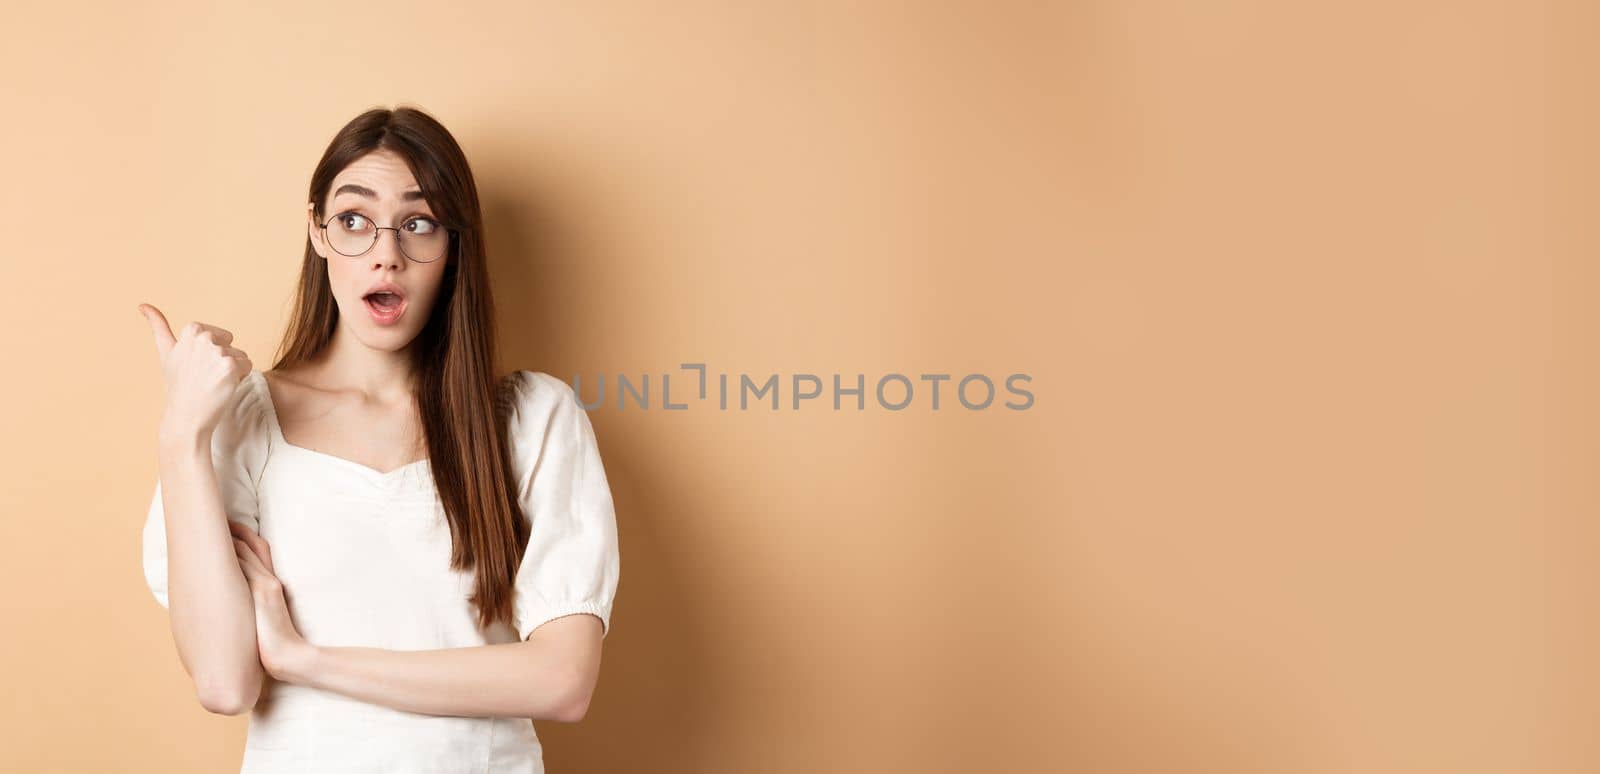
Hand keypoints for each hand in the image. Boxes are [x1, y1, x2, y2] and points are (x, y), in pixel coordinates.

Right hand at [137, 302, 252, 440]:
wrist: (186, 416)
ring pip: (240, 356)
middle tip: (204, 376)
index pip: (220, 336)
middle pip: (231, 344)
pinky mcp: (230, 366)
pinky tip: (222, 387)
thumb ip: (158, 327)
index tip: (196, 366)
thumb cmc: (178, 386)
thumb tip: (142, 304)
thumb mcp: (166, 352)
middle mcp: (204, 337)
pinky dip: (240, 378)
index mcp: (192, 329)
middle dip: (222, 360)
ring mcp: (217, 351)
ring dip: (231, 370)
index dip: (212, 353)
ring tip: (212, 383)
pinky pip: (248, 366)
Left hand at [230, 520, 316, 683]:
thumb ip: (257, 608)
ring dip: (228, 537)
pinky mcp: (262, 592)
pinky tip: (214, 545)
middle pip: (252, 545)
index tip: (230, 528)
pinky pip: (242, 565)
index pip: (259, 552)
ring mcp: (266, 585)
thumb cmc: (275, 646)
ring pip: (245, 552)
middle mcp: (270, 580)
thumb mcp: (267, 622)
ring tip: (213, 524)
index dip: (244, 536)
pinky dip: (229, 553)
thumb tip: (242, 606)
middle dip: (234, 531)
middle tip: (219, 518)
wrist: (290, 658)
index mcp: (273, 585)